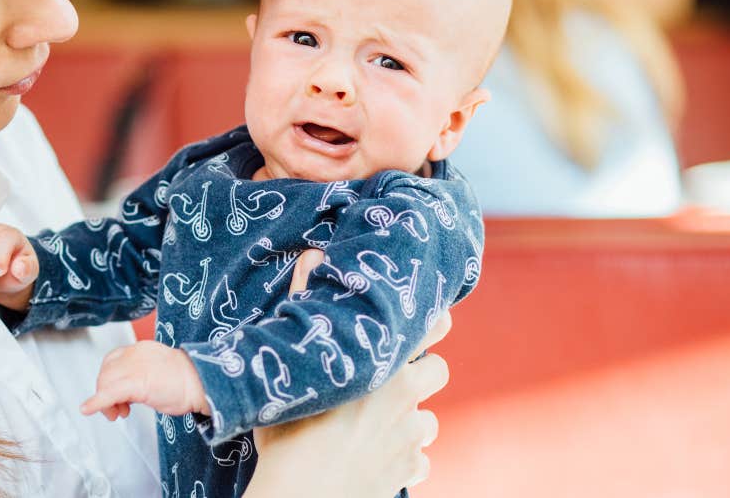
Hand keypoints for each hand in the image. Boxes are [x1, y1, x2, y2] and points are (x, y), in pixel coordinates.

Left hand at [80, 340, 208, 420]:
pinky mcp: (136, 383)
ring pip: (106, 382)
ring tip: (119, 414)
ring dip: (106, 402)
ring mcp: (134, 368)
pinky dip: (96, 402)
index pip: (113, 360)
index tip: (115, 393)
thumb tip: (128, 391)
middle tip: (117, 410)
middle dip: (106, 392)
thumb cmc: (188, 380)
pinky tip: (88, 409)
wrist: (202, 383)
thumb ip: (142, 376)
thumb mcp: (160, 371)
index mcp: (141, 349)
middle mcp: (134, 354)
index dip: (110, 377)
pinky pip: (109, 393)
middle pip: (106, 372)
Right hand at [246, 248, 451, 495]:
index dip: (429, 319)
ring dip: (412, 420)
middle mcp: (407, 398)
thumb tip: (313, 256)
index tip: (419, 317)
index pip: (432, 325)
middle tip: (394, 373)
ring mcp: (411, 438)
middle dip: (422, 371)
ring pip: (430, 420)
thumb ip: (305, 305)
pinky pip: (419, 462)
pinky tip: (378, 459)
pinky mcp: (407, 472)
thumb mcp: (292, 363)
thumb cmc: (289, 429)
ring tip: (379, 423)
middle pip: (440, 370)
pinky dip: (404, 460)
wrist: (302, 495)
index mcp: (385, 364)